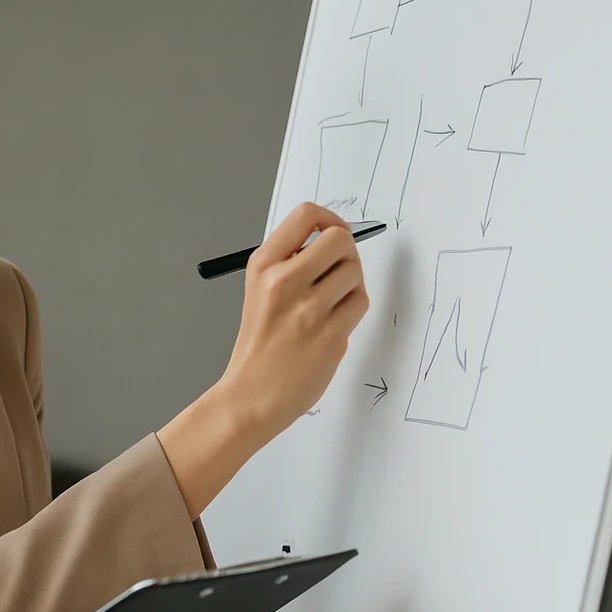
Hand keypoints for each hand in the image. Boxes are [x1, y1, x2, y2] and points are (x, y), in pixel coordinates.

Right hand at [219, 201, 368, 437]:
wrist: (251, 396)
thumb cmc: (258, 345)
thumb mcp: (258, 290)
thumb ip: (290, 262)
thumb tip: (333, 238)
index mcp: (263, 266)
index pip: (307, 215)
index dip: (330, 220)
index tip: (332, 233)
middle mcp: (284, 281)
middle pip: (339, 239)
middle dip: (346, 252)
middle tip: (337, 270)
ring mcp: (309, 309)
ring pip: (355, 271)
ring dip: (351, 283)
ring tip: (331, 302)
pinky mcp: (330, 334)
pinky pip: (360, 302)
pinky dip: (352, 308)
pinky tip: (333, 322)